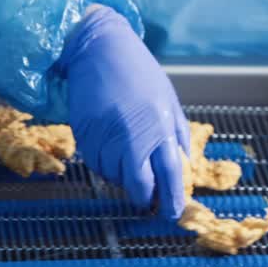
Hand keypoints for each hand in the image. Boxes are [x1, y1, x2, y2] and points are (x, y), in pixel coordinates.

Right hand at [59, 5, 188, 219]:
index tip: (171, 214)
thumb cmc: (138, 74)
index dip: (171, 198)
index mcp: (160, 126)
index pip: (170, 174)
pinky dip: (104, 165)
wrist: (99, 52)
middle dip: (144, 197)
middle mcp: (133, 136)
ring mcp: (106, 137)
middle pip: (139, 183)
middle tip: (146, 202)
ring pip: (114, 176)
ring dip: (122, 177)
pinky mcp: (86, 136)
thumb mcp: (168, 100)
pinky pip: (96, 165)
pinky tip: (109, 148)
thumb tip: (182, 165)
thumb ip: (175, 133)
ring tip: (125, 157)